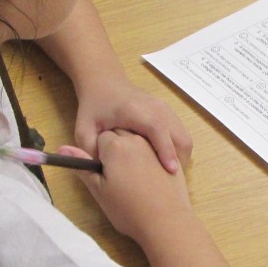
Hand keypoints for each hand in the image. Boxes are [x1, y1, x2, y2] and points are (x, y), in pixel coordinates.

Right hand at [63, 131, 192, 244]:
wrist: (166, 224)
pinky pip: (156, 152)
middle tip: (118, 177)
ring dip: (133, 153)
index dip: (100, 155)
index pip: (100, 138)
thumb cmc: (128, 210)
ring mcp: (156, 148)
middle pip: (120, 135)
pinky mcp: (171, 158)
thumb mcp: (99, 190)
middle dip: (116, 150)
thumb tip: (61, 147)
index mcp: (114, 145)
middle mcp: (136, 139)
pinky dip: (151, 162)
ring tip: (134, 180)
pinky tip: (151, 183)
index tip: (104, 173)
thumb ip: (82, 166)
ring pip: (138, 142)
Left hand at [73, 79, 191, 173]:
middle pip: (178, 136)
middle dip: (177, 160)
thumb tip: (101, 173)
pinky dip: (178, 152)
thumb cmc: (95, 108)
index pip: (156, 128)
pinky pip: (182, 136)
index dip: (165, 149)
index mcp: (134, 110)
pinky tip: (164, 163)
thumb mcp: (83, 129)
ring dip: (179, 158)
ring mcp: (166, 109)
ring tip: (165, 175)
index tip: (171, 170)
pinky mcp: (171, 114)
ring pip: (184, 138)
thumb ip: (89, 150)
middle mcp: (156, 107)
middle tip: (165, 181)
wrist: (106, 84)